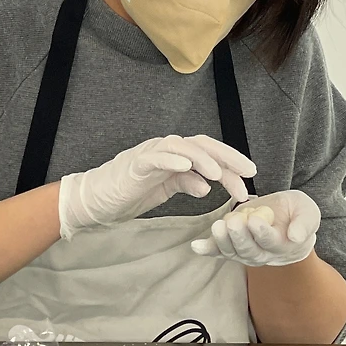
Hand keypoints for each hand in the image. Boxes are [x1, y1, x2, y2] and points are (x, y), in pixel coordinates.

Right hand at [59, 134, 255, 240]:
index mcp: (175, 157)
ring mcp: (150, 154)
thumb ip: (185, 183)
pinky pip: (156, 157)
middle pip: (201, 145)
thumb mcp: (164, 190)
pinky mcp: (135, 164)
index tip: (249, 177)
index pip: (208, 154)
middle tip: (248, 171)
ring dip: (202, 158)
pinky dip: (172, 159)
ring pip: (181, 147)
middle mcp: (166, 150)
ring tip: (218, 173)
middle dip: (226, 157)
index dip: (230, 163)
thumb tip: (206, 187)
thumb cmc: (129, 193)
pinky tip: (187, 166)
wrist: (96, 200)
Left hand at [189, 189, 320, 265]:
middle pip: (248, 250)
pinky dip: (207, 250)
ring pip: (232, 251)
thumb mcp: (307, 212)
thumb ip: (304, 223)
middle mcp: (262, 253)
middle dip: (239, 237)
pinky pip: (217, 251)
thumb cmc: (297, 214)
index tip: (254, 220)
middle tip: (232, 223)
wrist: (286, 219)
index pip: (270, 242)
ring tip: (218, 226)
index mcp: (282, 245)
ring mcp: (244, 252)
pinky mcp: (231, 246)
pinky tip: (196, 246)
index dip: (261, 232)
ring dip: (222, 240)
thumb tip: (296, 236)